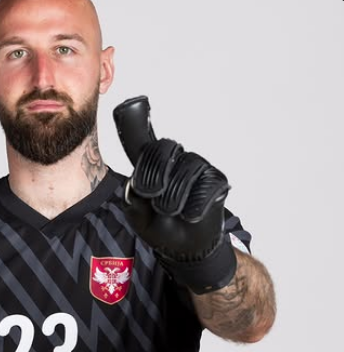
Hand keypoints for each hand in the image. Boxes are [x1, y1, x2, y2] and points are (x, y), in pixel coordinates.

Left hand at [112, 96, 235, 293]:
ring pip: (183, 173)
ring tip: (173, 213)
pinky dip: (193, 208)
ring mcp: (198, 167)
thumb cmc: (159, 225)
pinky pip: (203, 188)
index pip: (145, 140)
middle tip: (154, 200)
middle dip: (154, 180)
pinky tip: (191, 216)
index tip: (135, 103)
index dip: (138, 119)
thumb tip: (140, 176)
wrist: (183, 248)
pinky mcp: (217, 181)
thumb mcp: (137, 209)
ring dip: (172, 201)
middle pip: (162, 151)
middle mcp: (177, 159)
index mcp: (153, 163)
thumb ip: (134, 190)